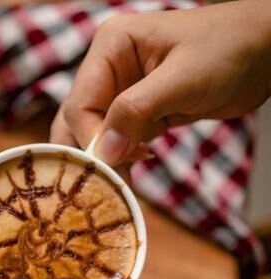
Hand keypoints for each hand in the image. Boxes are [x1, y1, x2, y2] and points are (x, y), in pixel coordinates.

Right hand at [51, 1, 270, 165]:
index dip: (90, 138)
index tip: (109, 166)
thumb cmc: (229, 49)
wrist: (267, 52)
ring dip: (106, 158)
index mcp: (110, 46)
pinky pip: (118, 139)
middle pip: (78, 120)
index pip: (79, 103)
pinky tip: (135, 170)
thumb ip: (137, 112)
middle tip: (103, 181)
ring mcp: (122, 89)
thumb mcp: (182, 79)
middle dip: (90, 151)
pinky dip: (123, 158)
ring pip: (95, 134)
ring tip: (119, 182)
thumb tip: (104, 152)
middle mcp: (109, 67)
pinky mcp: (139, 110)